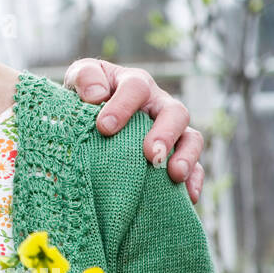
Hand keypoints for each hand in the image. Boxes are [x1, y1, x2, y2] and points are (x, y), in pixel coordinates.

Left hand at [63, 59, 204, 204]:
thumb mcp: (78, 76)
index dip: (123, 106)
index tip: (105, 128)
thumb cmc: (84, 95)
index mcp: (135, 84)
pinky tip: (188, 196)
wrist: (87, 117)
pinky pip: (195, 167)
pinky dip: (195, 180)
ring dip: (186, 156)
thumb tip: (96, 96)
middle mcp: (158, 105)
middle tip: (151, 154)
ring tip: (175, 174)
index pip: (136, 88)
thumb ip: (84, 76)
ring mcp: (171, 131)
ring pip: (191, 138)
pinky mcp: (175, 155)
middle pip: (174, 112)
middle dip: (165, 133)